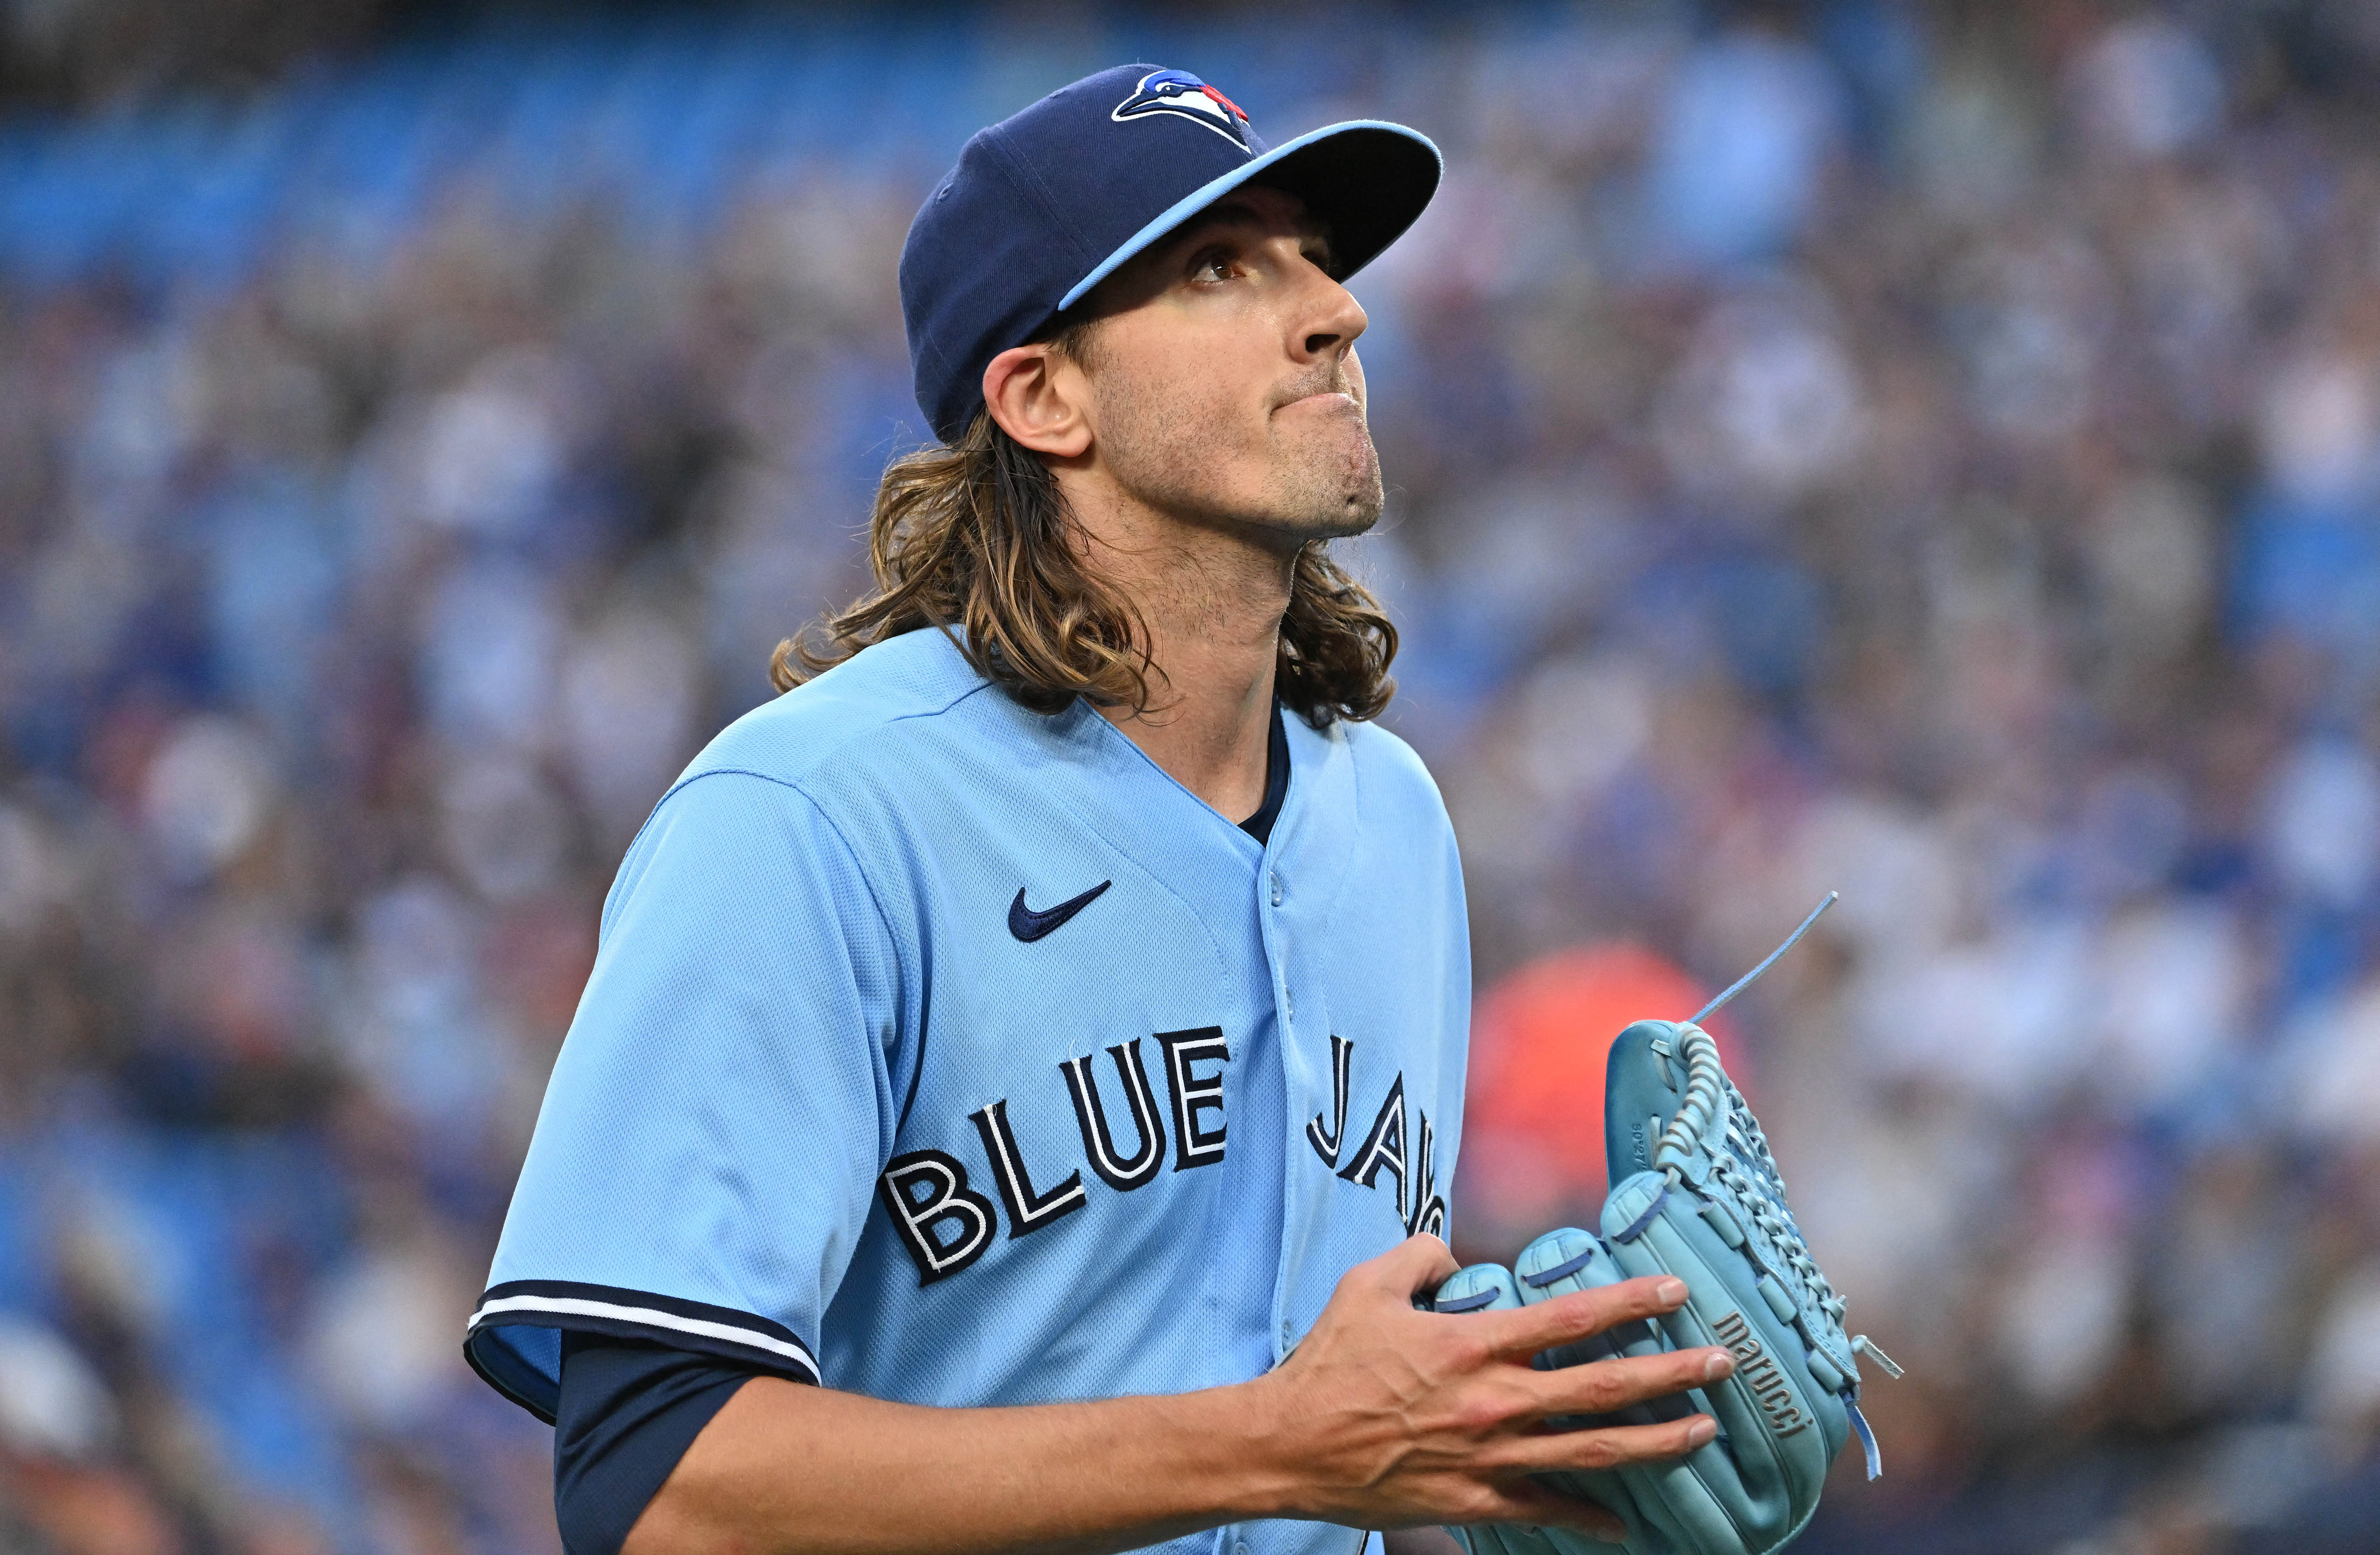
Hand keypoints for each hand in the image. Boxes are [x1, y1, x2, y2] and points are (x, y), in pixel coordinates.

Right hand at [1242, 1235, 1734, 1540]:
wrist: (1289, 1445)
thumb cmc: (1327, 1362)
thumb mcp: (1368, 1285)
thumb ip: (1421, 1256)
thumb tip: (1457, 1254)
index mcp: (1471, 1345)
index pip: (1569, 1318)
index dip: (1629, 1301)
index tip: (1675, 1289)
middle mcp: (1492, 1402)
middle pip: (1601, 1389)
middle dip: (1670, 1375)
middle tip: (1721, 1364)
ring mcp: (1488, 1457)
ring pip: (1592, 1452)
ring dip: (1655, 1443)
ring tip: (1703, 1432)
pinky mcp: (1474, 1499)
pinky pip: (1546, 1509)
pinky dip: (1591, 1518)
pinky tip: (1630, 1525)